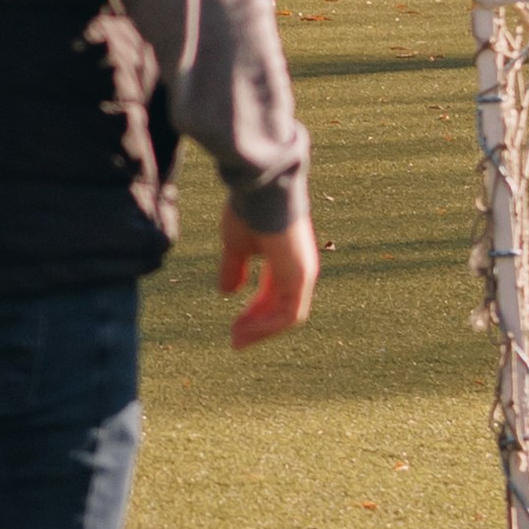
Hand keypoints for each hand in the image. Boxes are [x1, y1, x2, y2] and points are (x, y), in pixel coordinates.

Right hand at [221, 210, 319, 349]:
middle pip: (281, 308)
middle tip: (235, 340)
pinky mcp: (300, 276)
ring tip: (237, 338)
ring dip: (261, 330)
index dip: (255, 313)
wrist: (260, 189)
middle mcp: (298, 268)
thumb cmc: (249, 209)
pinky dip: (267, 325)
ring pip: (287, 316)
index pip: (273, 295)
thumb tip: (227, 292)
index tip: (234, 328)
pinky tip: (245, 329)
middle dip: (257, 326)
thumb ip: (234, 268)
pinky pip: (288, 314)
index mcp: (284, 259)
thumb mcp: (236, 245)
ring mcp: (302, 272)